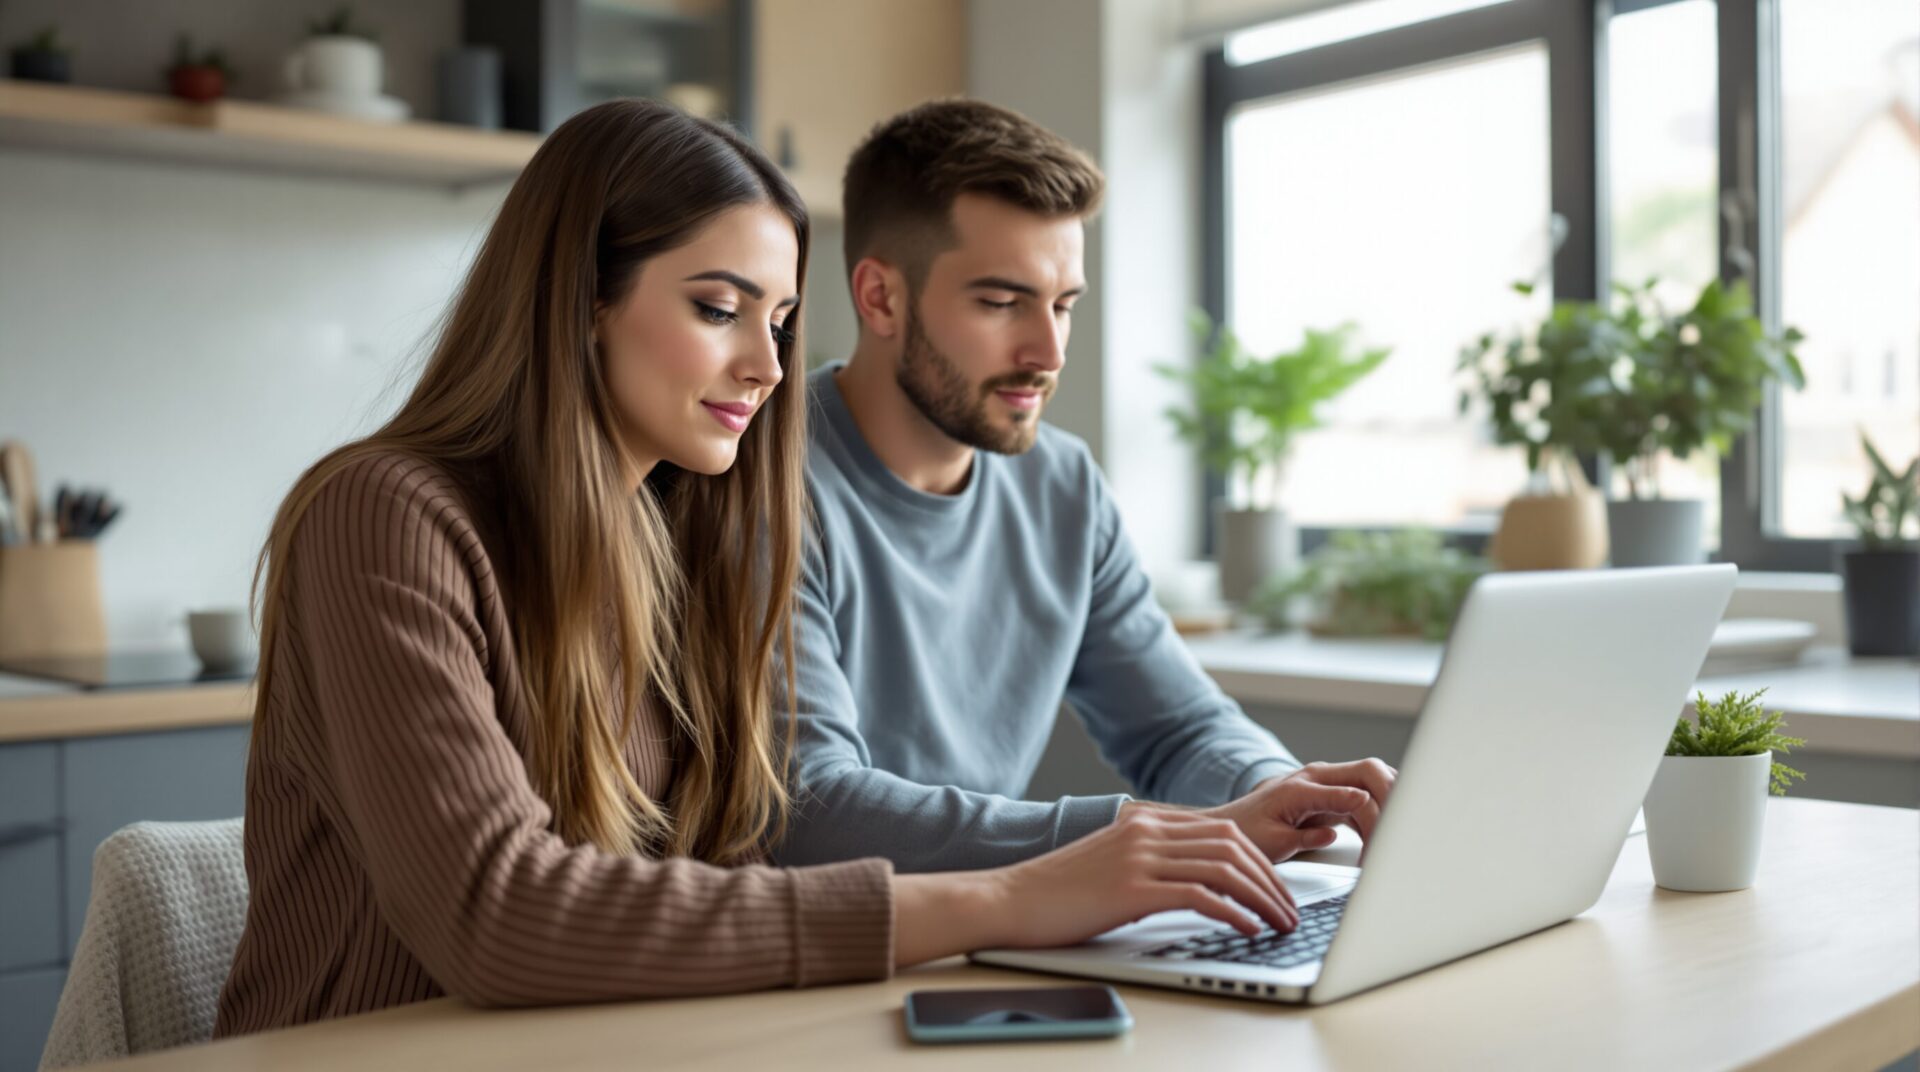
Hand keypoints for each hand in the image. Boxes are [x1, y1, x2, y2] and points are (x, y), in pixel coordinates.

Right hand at [986, 808, 1300, 949]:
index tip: (1278, 890)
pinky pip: (1200, 895)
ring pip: (1224, 868)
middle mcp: (1148, 831)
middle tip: (1289, 911)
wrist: (1010, 898)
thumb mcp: (1113, 863)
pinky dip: (1233, 912)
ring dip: (1261, 899)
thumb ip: (1154, 860)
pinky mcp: (1131, 888)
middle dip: (1271, 880)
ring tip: (1279, 924)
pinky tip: (1246, 929)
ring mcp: (1140, 857)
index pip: (1223, 833)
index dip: (1261, 862)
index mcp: (1146, 821)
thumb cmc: (1058, 891)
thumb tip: (1198, 882)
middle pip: (1233, 846)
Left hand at [1203, 759, 1397, 861]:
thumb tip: (1333, 834)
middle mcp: (1319, 777)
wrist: (1236, 822)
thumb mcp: (1272, 841)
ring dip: (1391, 803)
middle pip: (1368, 771)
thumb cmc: (1250, 831)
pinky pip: (1369, 798)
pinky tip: (1390, 832)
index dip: (1362, 801)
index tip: (1376, 813)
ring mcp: (1330, 784)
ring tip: (1398, 834)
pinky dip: (1383, 812)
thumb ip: (1303, 837)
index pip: (1341, 787)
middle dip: (1391, 795)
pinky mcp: (1337, 797)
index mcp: (1300, 786)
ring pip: (1374, 782)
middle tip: (1399, 829)